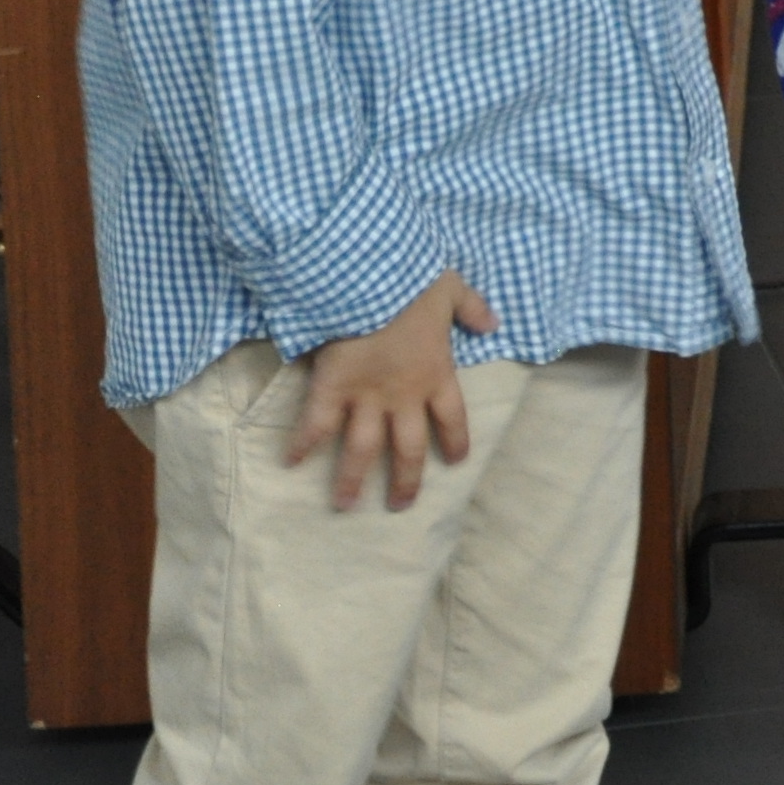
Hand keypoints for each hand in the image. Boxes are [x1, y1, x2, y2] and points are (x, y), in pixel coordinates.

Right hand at [288, 270, 496, 512]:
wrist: (369, 278)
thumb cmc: (412, 281)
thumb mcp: (452, 290)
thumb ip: (473, 308)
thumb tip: (493, 323)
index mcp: (436, 374)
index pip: (452, 418)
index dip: (455, 441)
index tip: (455, 462)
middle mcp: (403, 395)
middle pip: (407, 448)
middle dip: (404, 480)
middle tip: (399, 506)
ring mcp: (365, 396)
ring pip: (361, 448)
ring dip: (352, 479)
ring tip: (345, 506)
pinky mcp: (331, 388)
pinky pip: (315, 424)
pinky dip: (302, 444)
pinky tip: (291, 463)